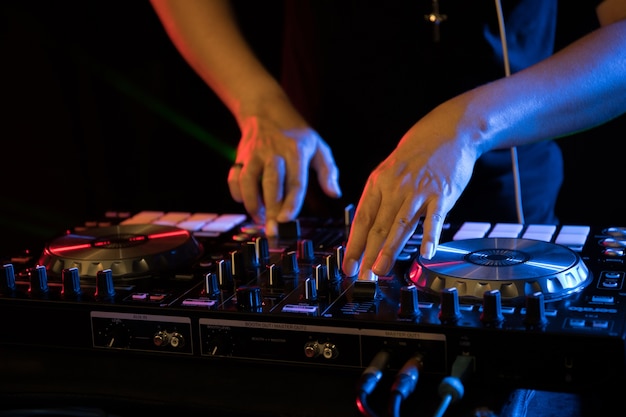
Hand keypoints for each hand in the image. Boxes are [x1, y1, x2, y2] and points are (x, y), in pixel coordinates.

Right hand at [227, 102, 340, 234]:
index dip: (291, 202)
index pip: (295, 181)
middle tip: (273, 230)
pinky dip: (237, 193)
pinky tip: (245, 202)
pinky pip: (233, 178)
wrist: (265, 110)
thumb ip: (328, 171)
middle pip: (271, 183)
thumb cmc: (295, 134)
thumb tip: (334, 193)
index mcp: (296, 152)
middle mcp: (274, 153)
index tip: (287, 219)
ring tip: (259, 218)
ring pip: (248, 180)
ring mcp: (254, 154)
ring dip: (252, 203)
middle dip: (271, 209)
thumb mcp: (318, 146)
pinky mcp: (240, 157)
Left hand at [341, 103, 480, 279]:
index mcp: (378, 184)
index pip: (361, 219)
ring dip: (389, 250)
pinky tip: (425, 253)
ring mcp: (418, 191)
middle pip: (378, 226)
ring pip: (400, 225)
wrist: (446, 132)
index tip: (347, 265)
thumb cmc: (415, 157)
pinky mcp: (442, 194)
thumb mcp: (388, 172)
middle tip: (362, 277)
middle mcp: (395, 188)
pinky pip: (434, 218)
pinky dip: (429, 236)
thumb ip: (378, 200)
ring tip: (380, 270)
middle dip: (367, 254)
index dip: (354, 244)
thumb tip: (364, 229)